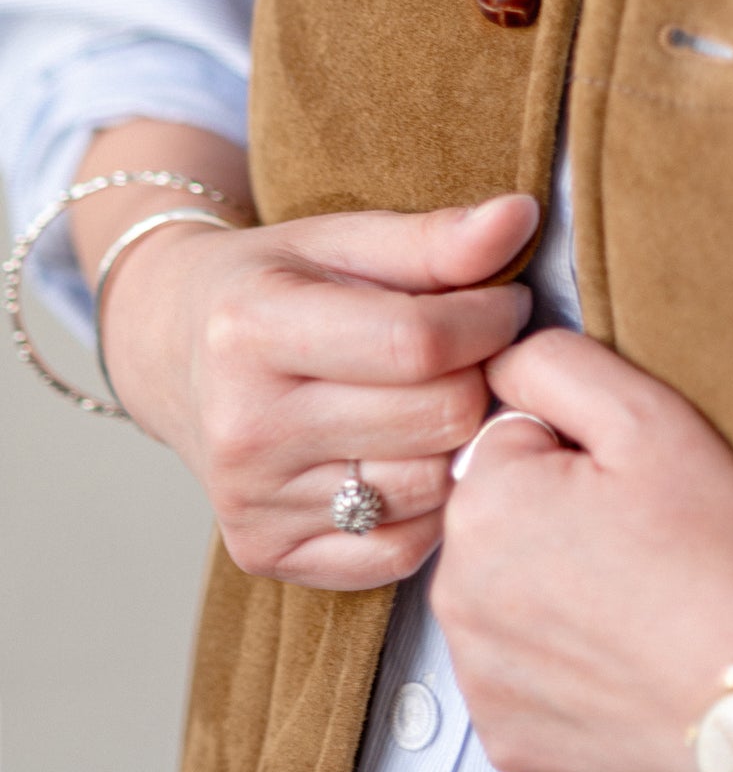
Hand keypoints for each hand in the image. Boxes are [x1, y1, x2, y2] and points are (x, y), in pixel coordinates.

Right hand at [100, 194, 538, 590]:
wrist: (172, 350)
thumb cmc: (272, 283)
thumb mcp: (341, 238)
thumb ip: (435, 237)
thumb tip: (521, 217)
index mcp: (253, 330)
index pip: (419, 342)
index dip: (491, 318)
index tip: (506, 300)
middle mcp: (244, 428)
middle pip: (436, 418)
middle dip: (479, 375)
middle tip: (475, 351)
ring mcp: (251, 503)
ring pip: (429, 487)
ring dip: (456, 442)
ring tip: (440, 397)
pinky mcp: (265, 554)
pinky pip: (399, 550)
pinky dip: (424, 504)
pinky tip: (405, 453)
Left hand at [433, 330, 732, 771]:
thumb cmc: (715, 553)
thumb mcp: (645, 414)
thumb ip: (554, 364)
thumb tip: (499, 360)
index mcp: (483, 505)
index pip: (513, 441)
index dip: (579, 454)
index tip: (628, 487)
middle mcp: (457, 595)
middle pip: (503, 517)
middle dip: (558, 515)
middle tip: (638, 538)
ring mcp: (479, 673)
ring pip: (507, 591)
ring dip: (555, 584)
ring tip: (636, 596)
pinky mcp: (505, 734)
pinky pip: (519, 667)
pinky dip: (561, 658)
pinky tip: (621, 651)